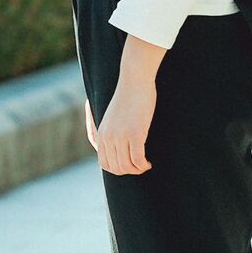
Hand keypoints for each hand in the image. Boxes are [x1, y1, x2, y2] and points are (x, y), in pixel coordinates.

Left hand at [89, 42, 161, 175]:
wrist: (134, 81)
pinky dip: (144, 165)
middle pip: (116, 168)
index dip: (118, 170)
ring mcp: (120, 136)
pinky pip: (138, 160)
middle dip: (130, 171)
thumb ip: (113, 131)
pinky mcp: (134, 134)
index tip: (129, 165)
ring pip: (127, 166)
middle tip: (141, 165)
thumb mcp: (114, 117)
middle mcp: (108, 137)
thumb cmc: (128, 97)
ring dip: (138, 169)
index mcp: (102, 134)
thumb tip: (118, 146)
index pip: (104, 164)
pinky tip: (149, 162)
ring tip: (146, 164)